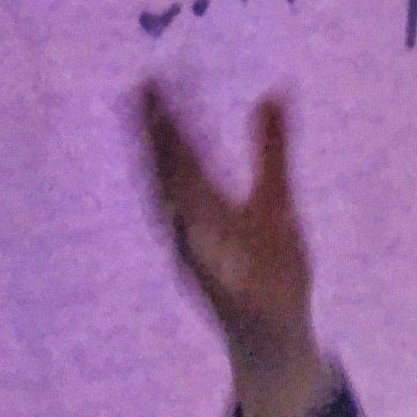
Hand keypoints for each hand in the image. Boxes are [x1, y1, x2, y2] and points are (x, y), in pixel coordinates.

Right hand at [138, 82, 337, 416]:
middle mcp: (197, 233)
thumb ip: (272, 148)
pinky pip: (203, 270)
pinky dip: (188, 244)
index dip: (164, 118)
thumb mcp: (277, 200)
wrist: (277, 338)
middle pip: (169, 178)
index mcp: (207, 207)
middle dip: (153, 138)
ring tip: (153, 146)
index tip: (150, 79)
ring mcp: (207, 265)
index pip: (181, 154)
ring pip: (178, 219)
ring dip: (162, 182)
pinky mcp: (227, 298)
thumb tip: (273, 91)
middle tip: (139, 96)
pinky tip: (178, 217)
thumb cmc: (273, 269)